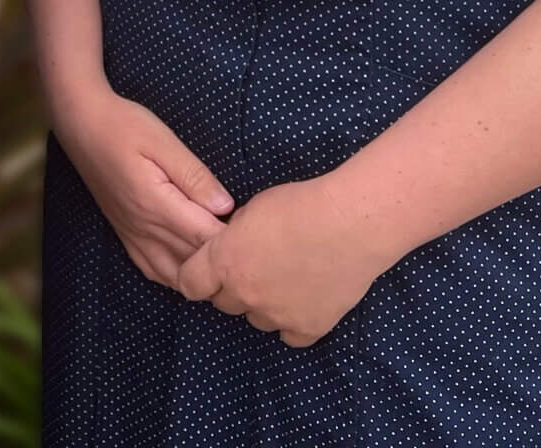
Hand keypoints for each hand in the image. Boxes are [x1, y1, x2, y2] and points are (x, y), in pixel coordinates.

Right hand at [51, 86, 232, 290]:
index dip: (234, 240)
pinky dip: (176, 276)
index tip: (256, 232)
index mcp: (156, 205)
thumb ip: (194, 176)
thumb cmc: (124, 125)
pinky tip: (191, 267)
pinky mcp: (125, 234)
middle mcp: (144, 228)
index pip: (205, 238)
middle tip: (250, 248)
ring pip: (174, 275)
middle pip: (193, 261)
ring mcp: (132, 235)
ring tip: (224, 259)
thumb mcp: (162, 141)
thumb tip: (226, 206)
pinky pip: (153, 271)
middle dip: (223, 259)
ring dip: (200, 273)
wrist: (81, 123)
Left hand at [174, 176, 387, 346]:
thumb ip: (236, 234)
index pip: (190, 284)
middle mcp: (245, 294)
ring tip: (286, 281)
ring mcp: (277, 315)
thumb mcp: (254, 208)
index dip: (197, 277)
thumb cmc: (301, 204)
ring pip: (257, 320)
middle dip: (233, 289)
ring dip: (264, 305)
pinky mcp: (308, 328)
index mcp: (225, 261)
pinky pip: (291, 336)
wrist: (350, 224)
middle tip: (255, 269)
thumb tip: (234, 244)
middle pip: (224, 304)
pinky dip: (294, 322)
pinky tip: (305, 302)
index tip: (206, 272)